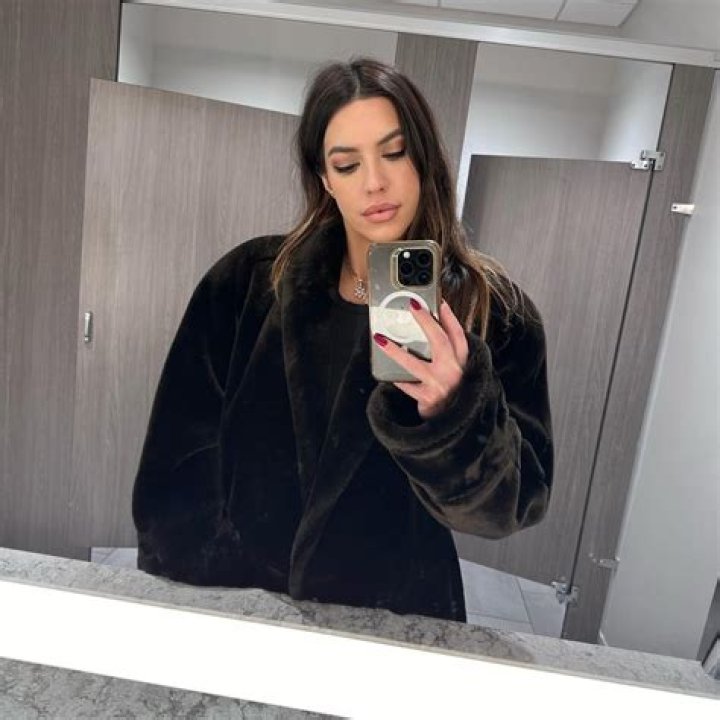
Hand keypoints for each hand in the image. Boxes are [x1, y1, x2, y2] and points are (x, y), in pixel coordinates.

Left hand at [373, 299, 468, 419]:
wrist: (457, 423)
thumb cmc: (454, 390)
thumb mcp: (456, 370)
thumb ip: (448, 352)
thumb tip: (430, 327)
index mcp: (463, 362)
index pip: (458, 335)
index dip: (449, 317)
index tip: (439, 301)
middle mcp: (454, 371)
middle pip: (440, 341)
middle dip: (426, 322)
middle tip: (412, 306)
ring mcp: (440, 385)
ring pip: (415, 364)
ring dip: (396, 351)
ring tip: (380, 339)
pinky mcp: (427, 399)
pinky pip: (407, 385)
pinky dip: (396, 378)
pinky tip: (385, 371)